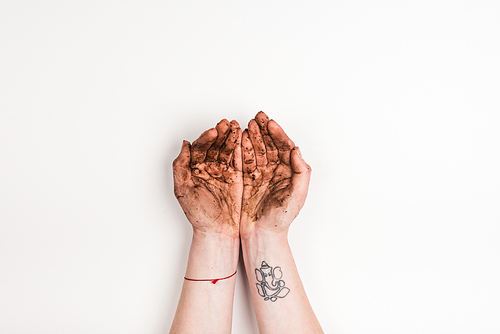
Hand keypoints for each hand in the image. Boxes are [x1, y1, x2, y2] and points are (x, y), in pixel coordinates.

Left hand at [173, 119, 242, 236]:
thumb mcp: (183, 190)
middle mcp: (208, 166)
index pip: (200, 147)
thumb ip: (181, 167)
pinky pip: (239, 158)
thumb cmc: (199, 215)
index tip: (213, 132)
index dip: (206, 138)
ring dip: (232, 137)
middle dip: (221, 133)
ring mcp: (223, 170)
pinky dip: (242, 148)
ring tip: (237, 127)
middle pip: (215, 144)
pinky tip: (245, 137)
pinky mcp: (237, 175)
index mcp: (194, 168)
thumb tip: (184, 145)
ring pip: (227, 149)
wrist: (217, 230)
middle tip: (227, 125)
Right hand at [240, 111, 311, 236]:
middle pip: (269, 144)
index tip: (270, 124)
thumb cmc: (281, 219)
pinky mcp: (247, 178)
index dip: (278, 133)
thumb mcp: (297, 196)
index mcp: (289, 171)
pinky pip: (243, 159)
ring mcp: (260, 173)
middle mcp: (275, 169)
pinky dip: (240, 148)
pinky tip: (237, 138)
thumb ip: (301, 172)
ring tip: (246, 124)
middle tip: (257, 117)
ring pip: (256, 148)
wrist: (262, 234)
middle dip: (263, 129)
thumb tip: (297, 150)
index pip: (285, 146)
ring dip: (251, 136)